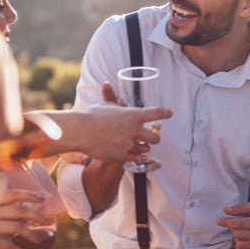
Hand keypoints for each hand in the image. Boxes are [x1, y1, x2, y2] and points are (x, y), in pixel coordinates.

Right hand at [0, 188, 49, 248]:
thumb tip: (23, 208)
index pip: (14, 194)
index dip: (30, 195)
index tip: (44, 197)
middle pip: (20, 211)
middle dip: (37, 215)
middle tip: (49, 219)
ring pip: (18, 228)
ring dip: (32, 233)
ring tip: (40, 238)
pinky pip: (8, 246)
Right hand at [44, 89, 171, 161]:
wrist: (80, 131)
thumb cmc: (92, 115)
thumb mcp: (107, 105)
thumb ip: (115, 102)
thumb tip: (111, 91)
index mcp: (133, 115)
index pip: (156, 113)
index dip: (164, 113)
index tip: (169, 113)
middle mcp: (134, 130)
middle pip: (156, 138)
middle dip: (154, 138)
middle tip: (150, 137)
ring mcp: (129, 144)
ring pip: (145, 149)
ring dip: (142, 147)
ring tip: (133, 143)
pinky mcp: (122, 155)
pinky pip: (135, 158)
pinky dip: (134, 155)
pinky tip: (130, 152)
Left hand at [217, 203, 249, 248]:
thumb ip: (239, 208)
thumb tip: (225, 210)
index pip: (240, 223)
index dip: (227, 222)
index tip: (218, 221)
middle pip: (238, 234)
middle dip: (234, 229)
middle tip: (238, 225)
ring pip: (239, 244)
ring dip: (237, 238)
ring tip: (243, 232)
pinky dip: (240, 247)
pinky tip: (245, 240)